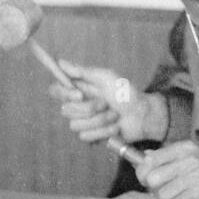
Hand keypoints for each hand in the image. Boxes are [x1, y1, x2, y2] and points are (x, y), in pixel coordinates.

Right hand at [51, 59, 165, 144]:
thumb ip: (82, 71)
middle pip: (65, 110)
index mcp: (79, 89)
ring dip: (99, 120)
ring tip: (114, 115)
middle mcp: (78, 105)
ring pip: (75, 125)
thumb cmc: (127, 93)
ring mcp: (84, 122)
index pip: (55, 90)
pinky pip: (85, 137)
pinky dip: (103, 131)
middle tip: (106, 103)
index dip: (63, 94)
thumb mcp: (106, 77)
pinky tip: (115, 127)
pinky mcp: (91, 137)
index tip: (79, 94)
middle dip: (89, 108)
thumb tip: (60, 62)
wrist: (143, 115)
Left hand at [135, 141, 198, 198]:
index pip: (150, 160)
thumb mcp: (198, 154)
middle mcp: (190, 160)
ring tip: (185, 195)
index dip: (143, 172)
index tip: (146, 179)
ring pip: (163, 195)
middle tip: (166, 191)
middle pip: (152, 179)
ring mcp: (197, 177)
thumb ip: (172, 155)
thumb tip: (145, 158)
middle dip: (155, 188)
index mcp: (187, 148)